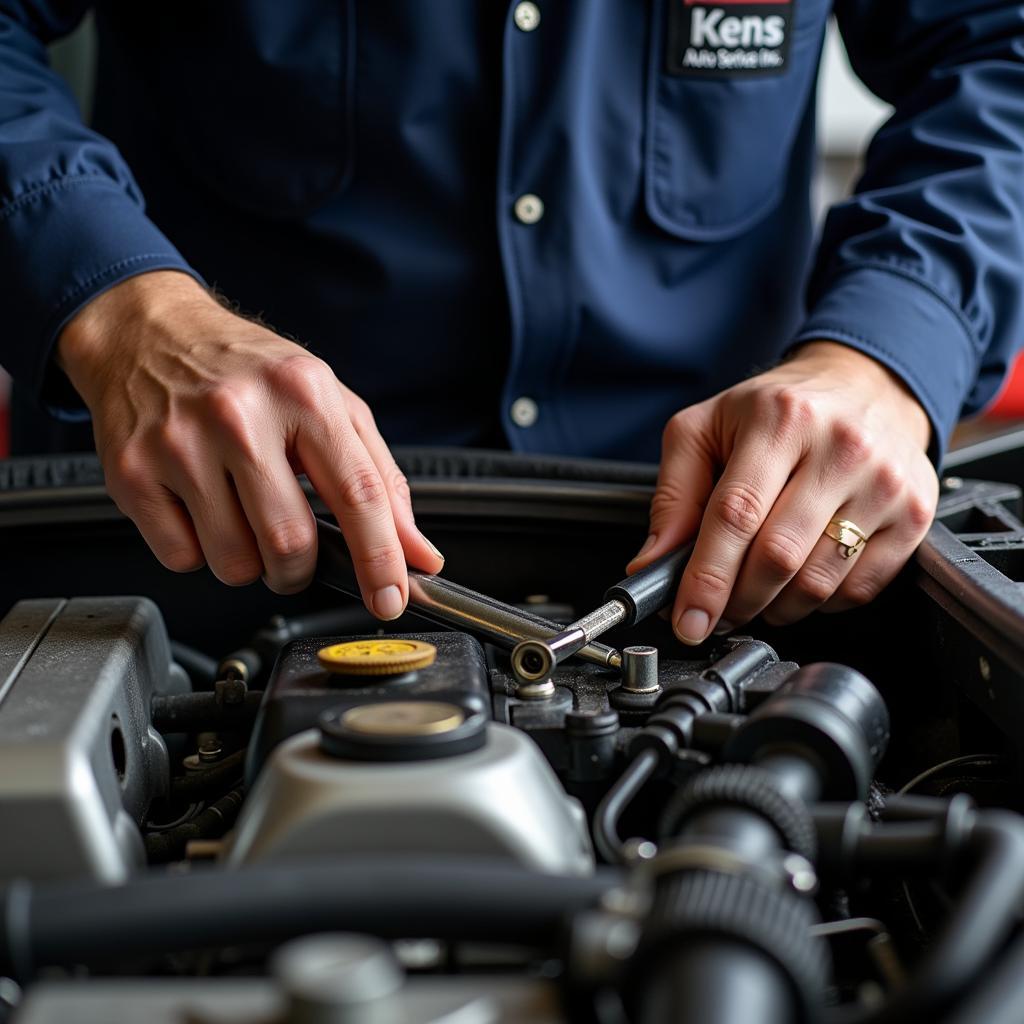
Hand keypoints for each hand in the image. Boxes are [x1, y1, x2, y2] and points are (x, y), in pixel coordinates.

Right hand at [58, 270, 442, 613]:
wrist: (150, 333)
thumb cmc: (248, 372)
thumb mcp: (329, 405)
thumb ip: (381, 479)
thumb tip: (416, 552)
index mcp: (303, 392)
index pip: (357, 494)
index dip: (381, 558)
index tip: (391, 597)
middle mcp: (239, 415)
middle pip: (289, 542)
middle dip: (300, 569)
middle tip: (294, 550)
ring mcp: (180, 444)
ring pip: (233, 562)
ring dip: (249, 561)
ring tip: (241, 512)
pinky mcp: (132, 473)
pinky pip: (181, 558)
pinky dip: (199, 551)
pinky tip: (200, 506)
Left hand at [628, 341, 938, 643]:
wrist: (867, 383)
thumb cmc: (779, 408)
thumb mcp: (706, 428)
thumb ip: (674, 494)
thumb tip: (653, 561)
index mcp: (781, 420)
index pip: (736, 514)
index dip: (707, 577)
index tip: (688, 619)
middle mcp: (841, 448)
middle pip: (778, 556)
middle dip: (736, 600)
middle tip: (715, 611)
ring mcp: (884, 483)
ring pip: (818, 581)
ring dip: (775, 607)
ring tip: (754, 594)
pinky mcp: (914, 513)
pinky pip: (859, 588)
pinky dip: (819, 602)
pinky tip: (799, 581)